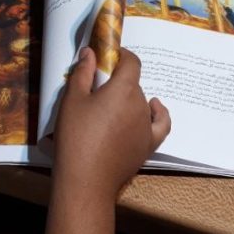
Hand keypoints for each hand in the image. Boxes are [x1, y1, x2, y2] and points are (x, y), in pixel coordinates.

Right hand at [52, 47, 170, 197]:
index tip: (108, 57)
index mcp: (123, 89)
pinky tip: (154, 107)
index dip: (122, 55)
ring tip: (107, 108)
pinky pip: (160, 124)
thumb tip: (90, 53)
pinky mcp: (148, 145)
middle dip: (117, 81)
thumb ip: (83, 73)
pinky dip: (158, 113)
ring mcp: (147, 126)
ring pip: (141, 103)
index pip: (132, 62)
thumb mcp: (72, 100)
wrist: (86, 180)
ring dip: (128, 99)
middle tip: (96, 89)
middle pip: (133, 84)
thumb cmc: (76, 137)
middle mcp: (140, 104)